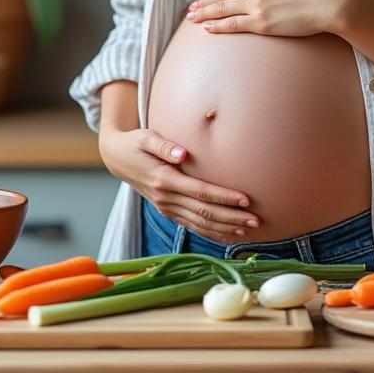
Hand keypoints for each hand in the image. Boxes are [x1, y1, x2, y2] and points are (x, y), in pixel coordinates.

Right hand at [98, 127, 260, 241]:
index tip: (245, 199)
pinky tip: (228, 235)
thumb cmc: (135, 143)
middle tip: (256, 220)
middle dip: (231, 217)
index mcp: (163, 180)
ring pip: (199, 223)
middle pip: (204, 212)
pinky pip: (191, 226)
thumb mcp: (145, 137)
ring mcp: (165, 207)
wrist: (117, 158)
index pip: (200, 192)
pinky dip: (210, 232)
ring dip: (224, 228)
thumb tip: (183, 154)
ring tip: (248, 229)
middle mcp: (165, 198)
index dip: (224, 197)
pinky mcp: (167, 211)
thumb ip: (164, 145)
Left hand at [186, 0, 351, 36]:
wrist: (328, 2)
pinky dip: (218, 26)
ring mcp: (257, 6)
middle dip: (204, 2)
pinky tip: (207, 28)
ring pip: (222, 9)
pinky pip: (233, 24)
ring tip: (193, 18)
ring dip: (205, 13)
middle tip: (191, 9)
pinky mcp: (262, 23)